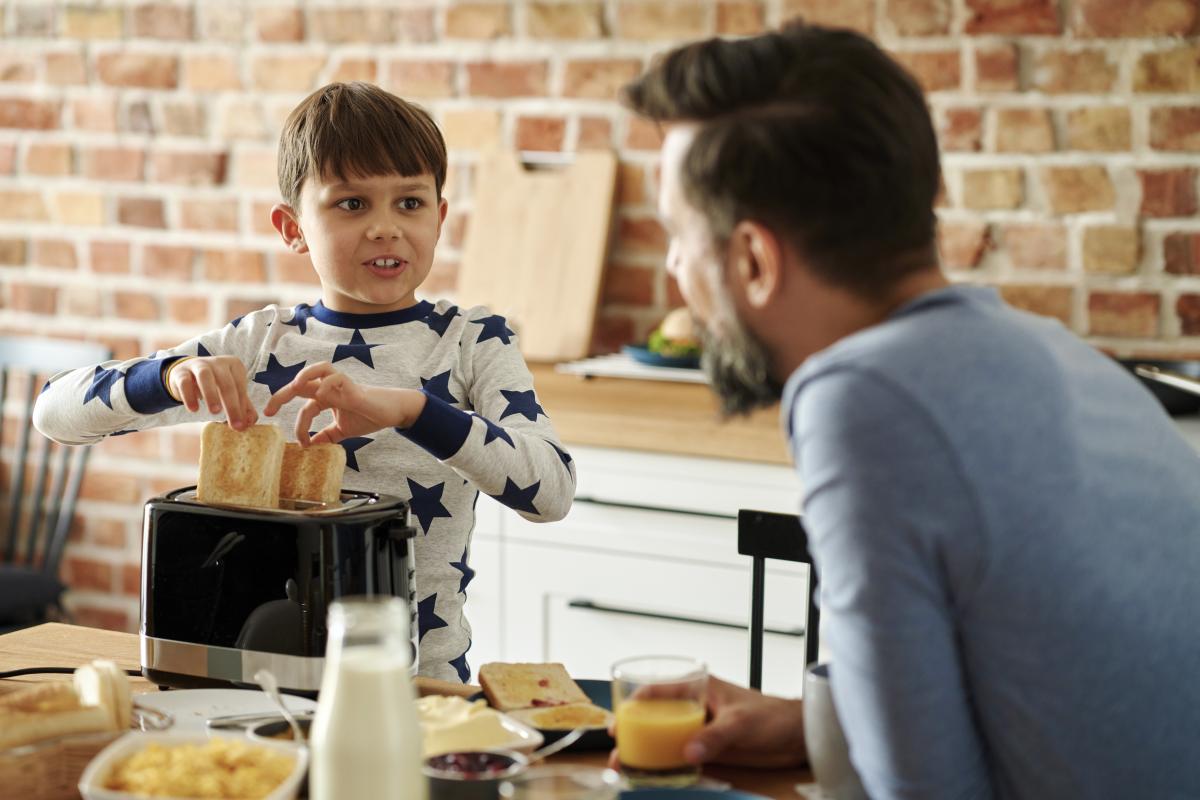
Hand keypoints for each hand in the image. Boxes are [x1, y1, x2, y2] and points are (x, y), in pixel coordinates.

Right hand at [167, 356, 256, 430]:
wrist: (187, 373)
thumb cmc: (216, 384)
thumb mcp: (231, 393)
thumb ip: (243, 407)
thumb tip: (250, 422)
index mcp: (234, 365)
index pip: (240, 386)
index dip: (242, 406)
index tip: (242, 426)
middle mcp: (218, 362)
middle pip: (226, 383)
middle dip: (232, 405)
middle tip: (234, 425)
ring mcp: (198, 365)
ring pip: (205, 377)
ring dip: (211, 394)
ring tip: (215, 412)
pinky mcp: (181, 372)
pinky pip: (185, 382)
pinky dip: (189, 396)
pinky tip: (194, 409)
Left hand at [262, 362, 425, 444]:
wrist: (392, 413)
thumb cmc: (368, 416)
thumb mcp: (341, 431)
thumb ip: (326, 436)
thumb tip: (310, 447)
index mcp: (325, 397)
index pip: (303, 405)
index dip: (297, 424)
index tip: (300, 443)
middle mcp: (330, 388)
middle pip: (300, 383)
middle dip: (281, 395)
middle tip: (268, 410)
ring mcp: (342, 385)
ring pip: (319, 369)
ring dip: (304, 376)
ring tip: (294, 387)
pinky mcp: (354, 387)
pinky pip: (336, 377)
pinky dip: (327, 383)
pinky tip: (322, 395)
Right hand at [608, 675, 806, 769]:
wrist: (797, 737)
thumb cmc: (773, 716)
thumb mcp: (741, 723)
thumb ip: (715, 737)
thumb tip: (687, 754)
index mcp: (699, 687)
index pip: (659, 690)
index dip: (636, 704)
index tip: (620, 720)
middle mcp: (695, 707)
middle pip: (656, 718)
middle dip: (634, 732)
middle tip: (617, 748)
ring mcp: (700, 730)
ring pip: (666, 740)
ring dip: (647, 753)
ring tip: (628, 768)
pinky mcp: (709, 750)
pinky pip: (681, 758)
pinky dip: (666, 766)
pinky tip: (654, 777)